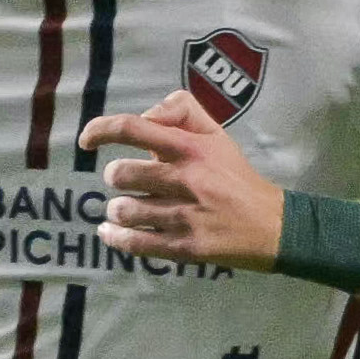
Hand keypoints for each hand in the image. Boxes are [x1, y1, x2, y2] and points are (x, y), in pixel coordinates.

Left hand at [82, 91, 284, 266]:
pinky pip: (135, 243)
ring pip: (124, 210)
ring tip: (127, 209)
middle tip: (127, 182)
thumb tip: (147, 115)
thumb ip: (182, 111)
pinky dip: (115, 237)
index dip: (100, 130)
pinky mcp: (185, 247)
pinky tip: (110, 233)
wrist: (272, 226)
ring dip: (118, 210)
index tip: (87, 140)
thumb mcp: (217, 134)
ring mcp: (184, 216)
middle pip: (120, 174)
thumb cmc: (237, 177)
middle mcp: (185, 179)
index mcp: (190, 148)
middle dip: (116, 177)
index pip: (133, 128)